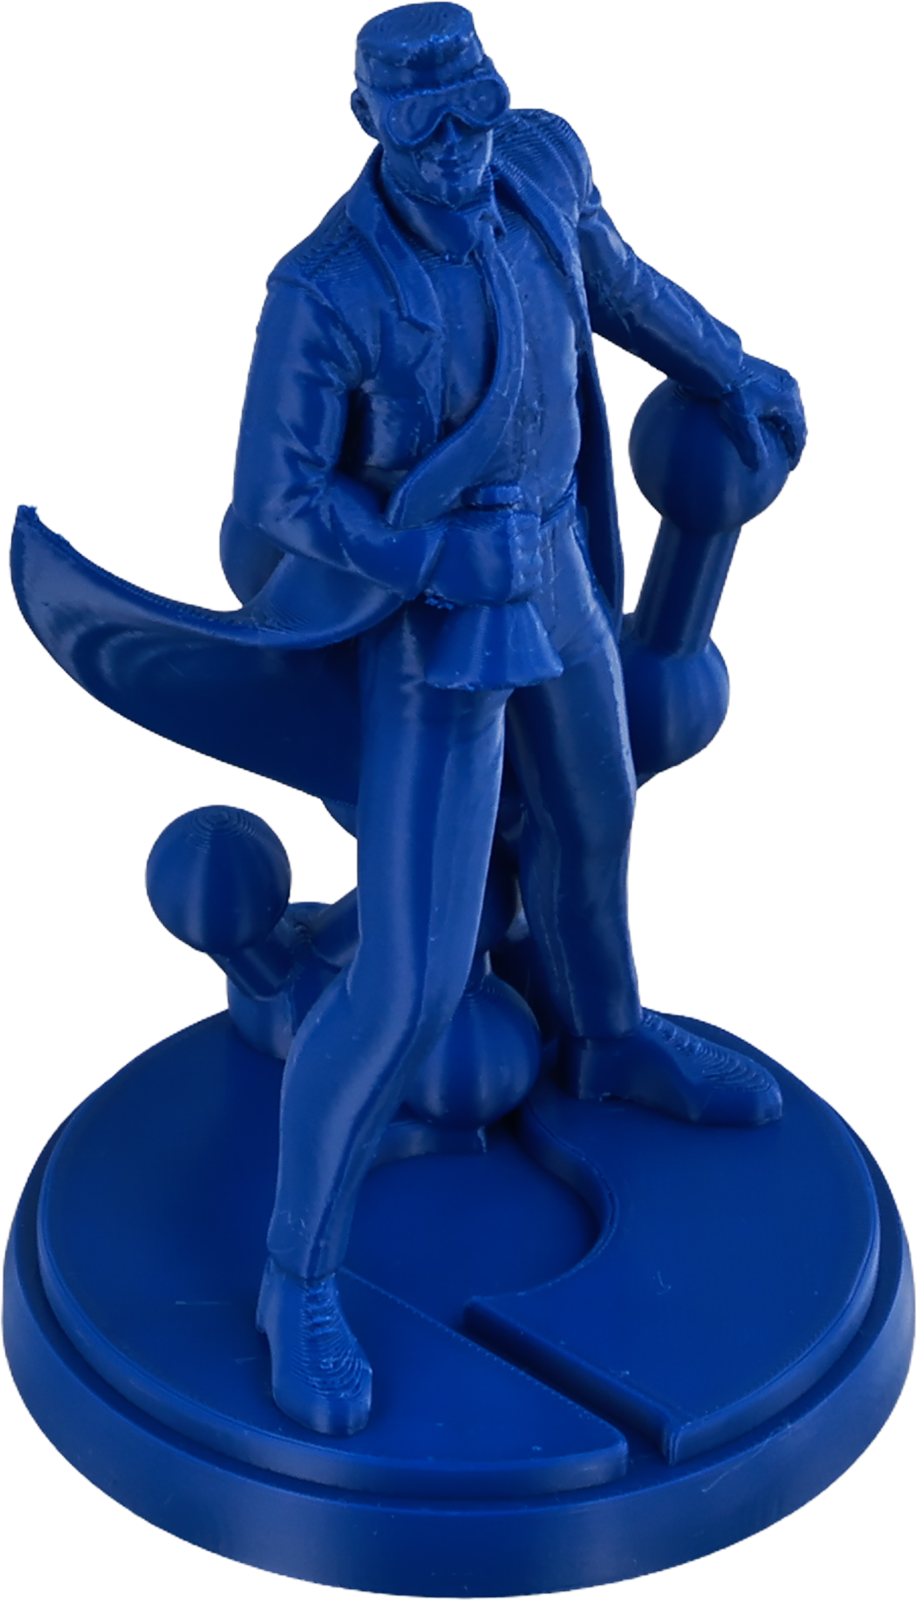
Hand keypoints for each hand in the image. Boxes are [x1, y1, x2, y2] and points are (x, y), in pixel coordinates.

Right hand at [424, 506, 542, 607]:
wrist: (427, 562)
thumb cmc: (443, 535)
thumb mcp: (470, 512)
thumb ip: (492, 511)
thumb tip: (510, 503)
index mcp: (505, 522)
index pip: (531, 523)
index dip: (524, 528)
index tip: (517, 533)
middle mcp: (513, 544)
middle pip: (534, 543)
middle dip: (525, 546)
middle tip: (514, 552)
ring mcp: (511, 568)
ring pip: (535, 564)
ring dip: (527, 565)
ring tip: (515, 567)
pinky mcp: (506, 589)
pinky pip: (530, 586)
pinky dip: (525, 583)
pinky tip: (515, 582)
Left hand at [716, 355, 807, 472]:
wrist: (721, 363)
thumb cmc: (732, 392)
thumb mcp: (742, 421)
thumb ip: (752, 445)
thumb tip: (758, 467)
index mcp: (789, 401)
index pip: (798, 433)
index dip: (795, 453)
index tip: (790, 468)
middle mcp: (790, 388)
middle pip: (797, 421)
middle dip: (794, 440)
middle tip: (788, 458)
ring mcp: (781, 379)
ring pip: (789, 410)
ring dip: (786, 427)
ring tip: (779, 441)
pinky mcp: (770, 374)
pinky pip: (780, 401)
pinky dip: (777, 415)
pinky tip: (766, 422)